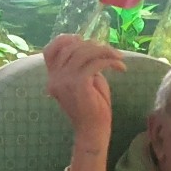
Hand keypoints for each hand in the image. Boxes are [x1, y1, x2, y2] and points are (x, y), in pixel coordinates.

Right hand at [43, 34, 124, 170]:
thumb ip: (81, 65)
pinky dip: (110, 61)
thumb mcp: (85, 81)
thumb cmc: (92, 107)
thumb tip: (90, 45)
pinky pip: (95, 62)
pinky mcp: (78, 84)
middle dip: (94, 46)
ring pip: (84, 52)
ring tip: (118, 58)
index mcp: (53, 78)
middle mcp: (54, 78)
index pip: (49, 51)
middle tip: (111, 53)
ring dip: (105, 52)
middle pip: (71, 48)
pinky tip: (120, 67)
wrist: (93, 130)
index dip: (64, 40)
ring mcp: (64, 81)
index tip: (83, 39)